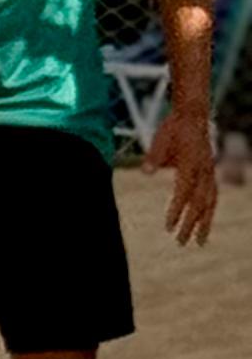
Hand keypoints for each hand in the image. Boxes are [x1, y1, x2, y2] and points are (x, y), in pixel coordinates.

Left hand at [146, 100, 219, 247]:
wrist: (193, 115)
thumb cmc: (173, 128)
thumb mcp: (159, 139)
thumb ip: (154, 157)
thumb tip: (145, 172)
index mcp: (190, 164)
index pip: (183, 193)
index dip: (177, 210)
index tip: (168, 227)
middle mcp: (203, 171)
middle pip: (198, 203)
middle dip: (190, 225)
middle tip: (180, 243)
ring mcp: (209, 172)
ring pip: (210, 202)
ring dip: (205, 223)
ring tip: (199, 242)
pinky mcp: (210, 172)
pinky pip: (213, 195)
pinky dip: (209, 210)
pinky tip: (204, 222)